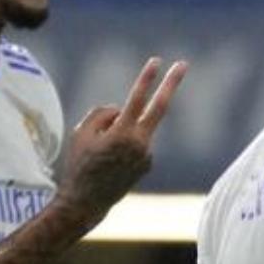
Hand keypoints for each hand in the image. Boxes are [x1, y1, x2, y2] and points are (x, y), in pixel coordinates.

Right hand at [58, 56, 187, 225]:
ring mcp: (147, 155)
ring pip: (136, 127)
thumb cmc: (80, 165)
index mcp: (123, 135)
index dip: (146, 78)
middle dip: (171, 83)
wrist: (87, 202)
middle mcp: (140, 144)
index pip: (137, 99)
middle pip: (160, 107)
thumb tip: (122, 110)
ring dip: (121, 130)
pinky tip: (111, 162)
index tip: (156, 61)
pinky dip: (124, 144)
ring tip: (101, 154)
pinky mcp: (148, 163)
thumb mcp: (80, 133)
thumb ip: (102, 113)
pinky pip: (135, 142)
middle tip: (183, 63)